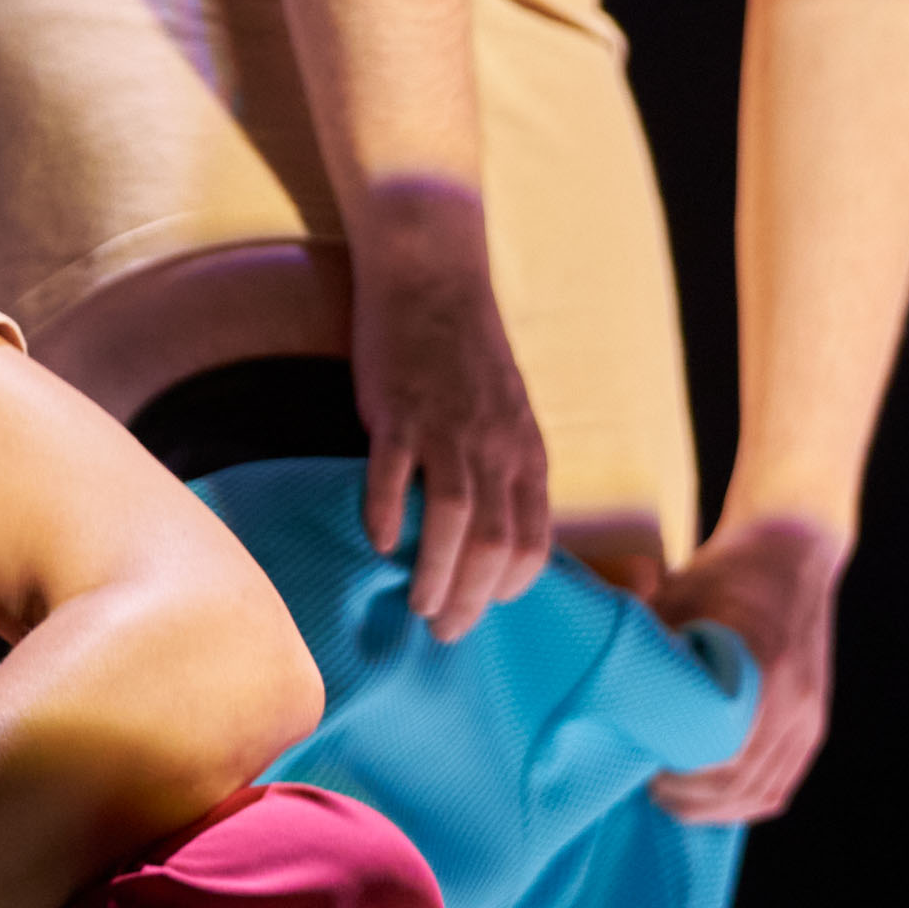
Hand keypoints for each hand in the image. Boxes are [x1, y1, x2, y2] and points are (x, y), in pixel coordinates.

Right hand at [349, 182, 555, 641]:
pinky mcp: (399, 409)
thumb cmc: (465, 355)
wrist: (433, 276)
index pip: (534, 541)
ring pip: (452, 522)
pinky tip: (374, 542)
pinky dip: (384, 516)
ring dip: (434, 575)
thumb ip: (503, 471)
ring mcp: (448, 428)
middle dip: (472, 601)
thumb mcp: (507, 416)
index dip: (511, 586)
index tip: (485, 606)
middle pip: (493, 545)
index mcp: (526, 452)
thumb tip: (489, 537)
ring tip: (418, 606)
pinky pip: (393, 476)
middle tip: (446, 631)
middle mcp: (496, 446)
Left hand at [649, 513, 844, 822]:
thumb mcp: (677, 600)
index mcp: (761, 670)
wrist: (791, 548)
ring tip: (678, 797)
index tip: (646, 773)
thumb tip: (604, 697)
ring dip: (719, 806)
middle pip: (741, 785)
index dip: (681, 781)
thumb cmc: (724, 572)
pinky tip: (715, 796)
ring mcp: (809, 715)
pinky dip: (748, 797)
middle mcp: (793, 701)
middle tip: (652, 789)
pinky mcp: (814, 720)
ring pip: (765, 793)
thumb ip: (650, 652)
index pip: (723, 761)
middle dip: (692, 800)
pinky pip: (784, 780)